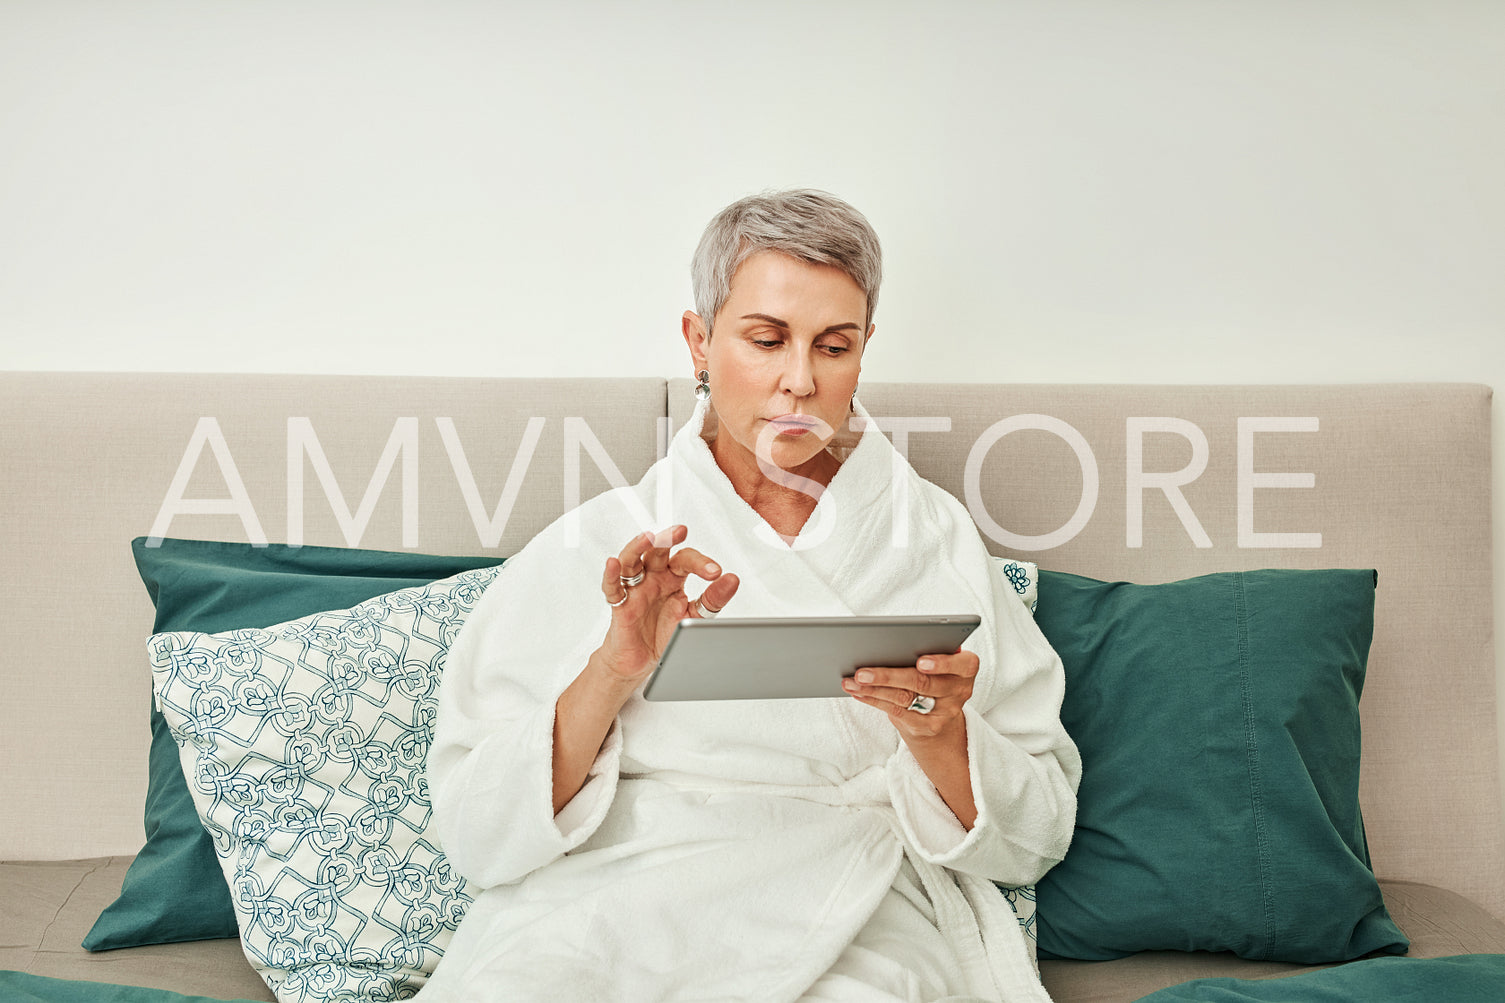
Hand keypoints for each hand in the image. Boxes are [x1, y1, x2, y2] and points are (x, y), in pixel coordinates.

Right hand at [595, 525, 738, 683]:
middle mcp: (652, 577)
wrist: (641, 661)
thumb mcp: (694, 615)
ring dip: (638, 546)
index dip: (701, 563)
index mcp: (672, 576)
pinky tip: (613, 563)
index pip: (685, 559)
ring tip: (649, 538)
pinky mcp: (619, 604)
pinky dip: (611, 575)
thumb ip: (713, 599)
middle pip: (658, 550)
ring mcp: (634, 588)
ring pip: (631, 560)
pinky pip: (612, 586)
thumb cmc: (664, 633)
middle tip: (681, 531)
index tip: (716, 573)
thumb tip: (733, 580)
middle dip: (668, 538)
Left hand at [841, 649, 978, 741]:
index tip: (920, 661)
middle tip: (862, 671)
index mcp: (966, 668)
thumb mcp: (942, 662)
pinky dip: (874, 699)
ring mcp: (944, 712)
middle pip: (922, 683)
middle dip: (889, 676)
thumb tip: (891, 641)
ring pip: (905, 698)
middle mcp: (959, 691)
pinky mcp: (927, 727)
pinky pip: (897, 712)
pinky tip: (858, 691)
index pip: (961, 664)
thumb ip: (929, 648)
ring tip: (853, 680)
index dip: (942, 663)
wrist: (943, 718)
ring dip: (874, 688)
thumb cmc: (937, 676)